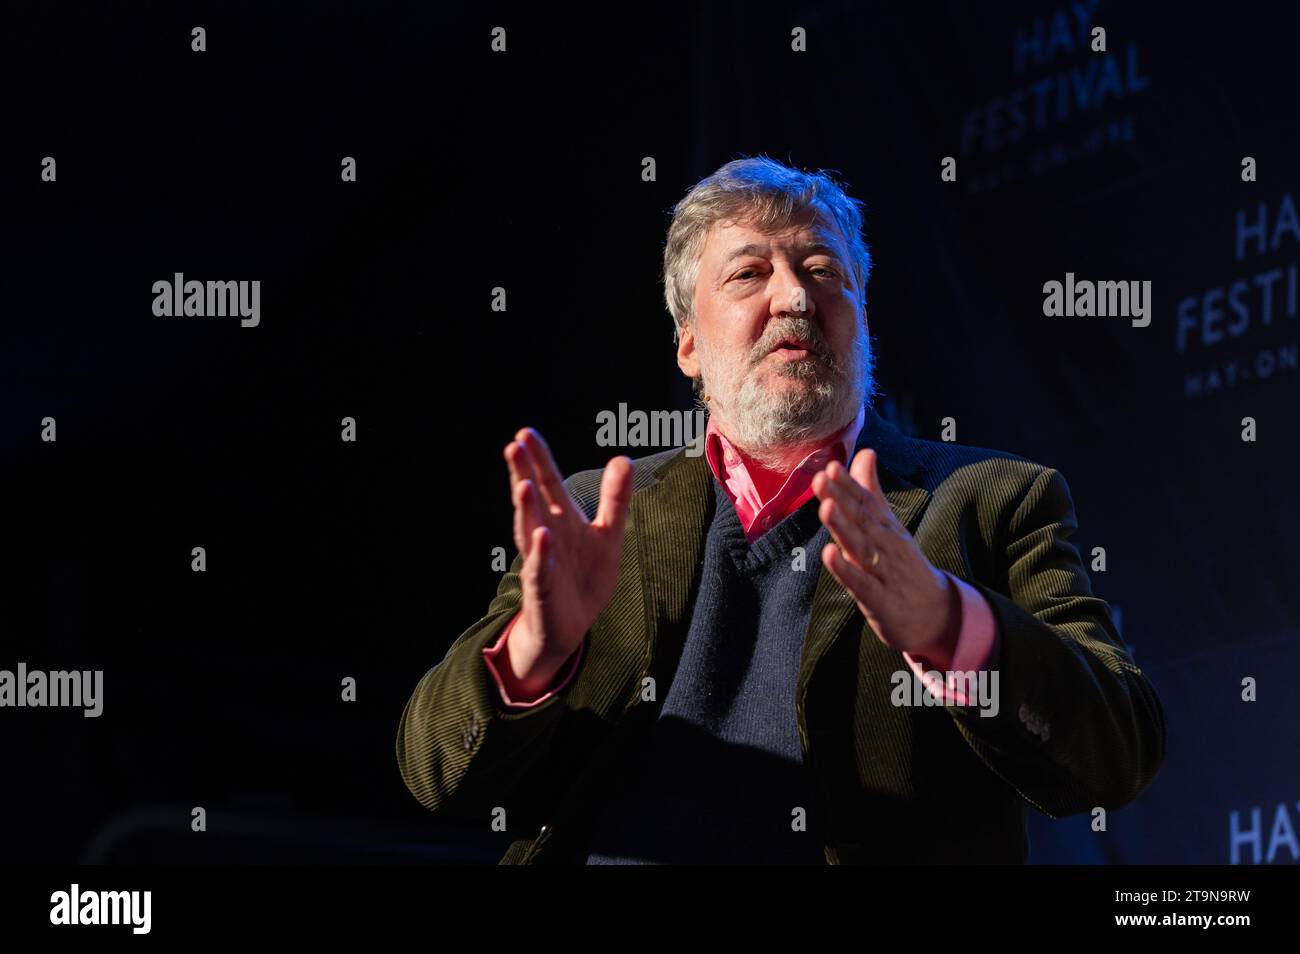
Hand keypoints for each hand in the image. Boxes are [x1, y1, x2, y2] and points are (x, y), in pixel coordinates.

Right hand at [502, 428, 632, 692]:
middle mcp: (546, 535)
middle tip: (513, 445)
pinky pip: (540, 569)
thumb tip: (622, 458)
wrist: (571, 626)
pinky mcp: (543, 589)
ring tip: (521, 485)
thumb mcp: (608, 534)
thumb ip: (614, 499)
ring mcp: (542, 561)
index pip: (548, 483)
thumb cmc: (584, 577)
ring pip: (530, 531)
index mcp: (561, 519)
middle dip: (523, 473)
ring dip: (526, 509)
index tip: (525, 433)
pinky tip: (542, 536)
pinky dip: (540, 554)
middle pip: (533, 500)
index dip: (539, 459)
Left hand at [811, 449, 958, 660]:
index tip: (832, 465)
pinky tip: (829, 554)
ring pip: (860, 547)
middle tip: (823, 477)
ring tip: (826, 507)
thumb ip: (872, 491)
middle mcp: (886, 546)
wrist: (937, 615)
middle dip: (842, 498)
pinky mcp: (879, 600)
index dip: (849, 485)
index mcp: (887, 528)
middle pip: (863, 520)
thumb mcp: (890, 526)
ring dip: (843, 527)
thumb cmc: (904, 566)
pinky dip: (845, 569)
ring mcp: (884, 573)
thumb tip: (865, 453)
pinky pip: (860, 583)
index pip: (867, 502)